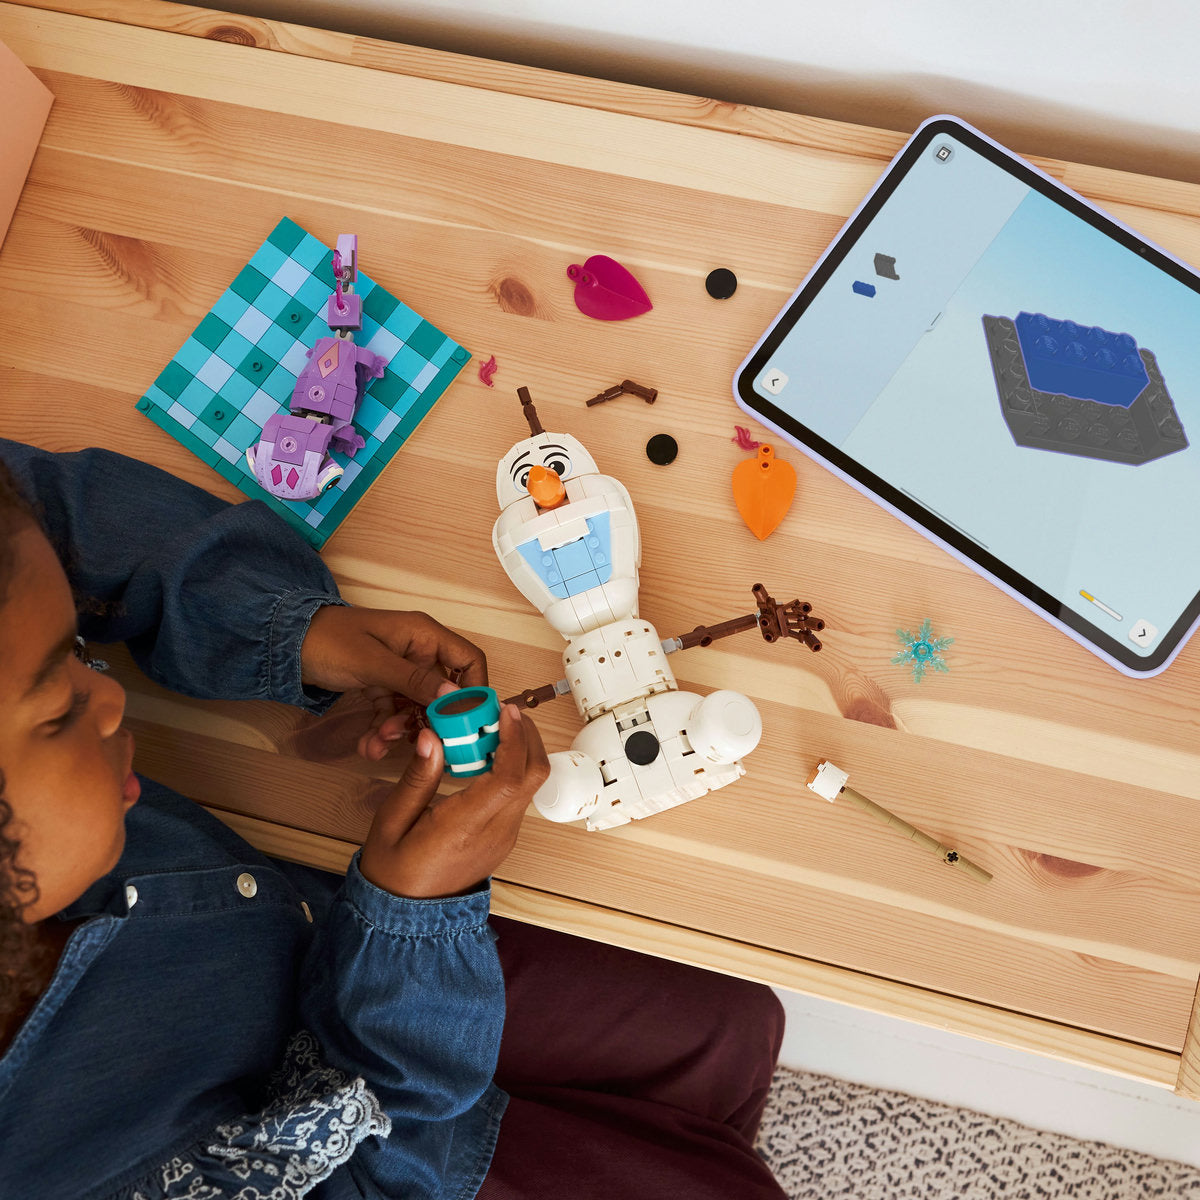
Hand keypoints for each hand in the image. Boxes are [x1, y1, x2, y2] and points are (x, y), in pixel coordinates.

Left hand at [300, 606, 487, 759]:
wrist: (283, 645)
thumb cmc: (328, 640)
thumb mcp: (372, 662)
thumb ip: (413, 679)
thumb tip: (454, 696)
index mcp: (423, 635)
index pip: (469, 660)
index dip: (475, 690)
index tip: (468, 722)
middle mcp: (417, 652)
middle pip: (443, 692)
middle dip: (428, 720)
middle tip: (417, 743)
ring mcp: (399, 671)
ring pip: (416, 708)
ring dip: (401, 730)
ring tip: (378, 743)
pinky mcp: (381, 686)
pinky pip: (393, 713)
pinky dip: (383, 730)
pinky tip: (368, 746)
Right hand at [359, 705, 549, 898]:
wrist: (408, 916)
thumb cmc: (394, 872)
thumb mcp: (391, 822)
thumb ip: (416, 778)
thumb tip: (430, 737)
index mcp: (464, 827)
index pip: (509, 778)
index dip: (514, 739)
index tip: (505, 711)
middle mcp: (495, 832)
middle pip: (534, 775)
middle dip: (526, 735)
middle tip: (501, 711)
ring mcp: (505, 836)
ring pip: (531, 784)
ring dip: (520, 750)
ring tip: (490, 729)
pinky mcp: (505, 837)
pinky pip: (519, 795)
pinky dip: (513, 768)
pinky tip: (486, 757)